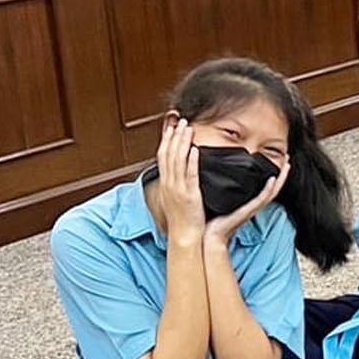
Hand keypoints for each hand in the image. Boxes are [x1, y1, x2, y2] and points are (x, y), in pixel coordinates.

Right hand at [155, 118, 206, 242]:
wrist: (185, 238)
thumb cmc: (184, 221)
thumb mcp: (176, 199)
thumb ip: (178, 185)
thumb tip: (181, 174)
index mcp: (166, 185)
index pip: (163, 157)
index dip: (166, 141)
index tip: (171, 127)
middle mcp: (169, 185)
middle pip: (168, 155)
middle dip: (173, 136)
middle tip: (180, 121)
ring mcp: (178, 189)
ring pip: (178, 161)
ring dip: (182, 142)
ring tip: (188, 128)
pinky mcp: (189, 195)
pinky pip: (190, 175)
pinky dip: (191, 161)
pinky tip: (195, 149)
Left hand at [206, 157, 287, 244]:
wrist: (211, 236)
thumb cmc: (213, 222)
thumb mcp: (221, 201)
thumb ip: (223, 190)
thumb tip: (219, 175)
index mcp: (249, 203)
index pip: (267, 187)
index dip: (276, 175)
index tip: (279, 161)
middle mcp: (254, 206)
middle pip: (275, 187)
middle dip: (283, 173)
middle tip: (288, 158)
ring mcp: (253, 209)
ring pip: (273, 191)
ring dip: (281, 178)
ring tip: (287, 165)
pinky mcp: (248, 212)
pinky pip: (262, 199)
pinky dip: (268, 189)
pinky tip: (272, 179)